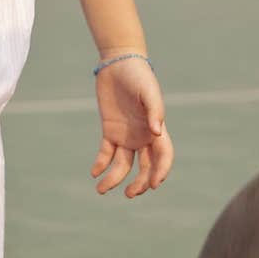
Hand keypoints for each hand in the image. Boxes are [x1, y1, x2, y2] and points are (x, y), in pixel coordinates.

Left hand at [91, 56, 173, 197]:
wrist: (119, 63)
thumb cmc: (138, 75)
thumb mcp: (148, 90)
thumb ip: (154, 110)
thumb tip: (157, 133)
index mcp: (156, 128)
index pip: (163, 156)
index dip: (161, 171)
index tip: (154, 185)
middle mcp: (142, 136)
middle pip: (145, 167)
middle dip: (140, 183)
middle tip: (130, 194)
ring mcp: (126, 135)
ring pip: (123, 164)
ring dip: (115, 178)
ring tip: (101, 190)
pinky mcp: (110, 130)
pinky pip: (106, 152)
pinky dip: (101, 163)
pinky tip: (94, 172)